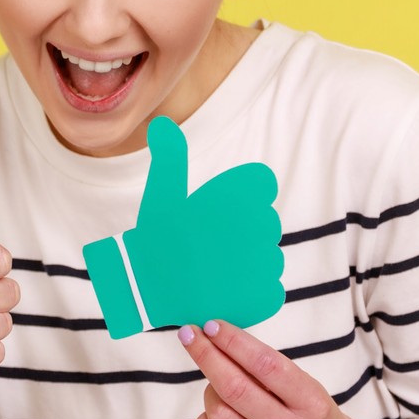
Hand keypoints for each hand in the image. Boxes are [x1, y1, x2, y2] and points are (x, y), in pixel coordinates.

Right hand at [81, 116, 283, 338]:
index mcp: (238, 197)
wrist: (148, 291)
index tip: (219, 217)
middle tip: (211, 248)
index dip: (242, 201)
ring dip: (249, 265)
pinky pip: (270, 288)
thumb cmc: (156, 239)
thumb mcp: (162, 195)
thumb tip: (162, 124)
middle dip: (243, 235)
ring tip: (217, 271)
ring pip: (269, 257)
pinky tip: (226, 290)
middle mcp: (255, 226)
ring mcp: (261, 263)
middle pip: (266, 224)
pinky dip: (252, 292)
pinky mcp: (263, 294)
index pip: (261, 186)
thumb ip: (170, 158)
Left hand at [181, 318, 363, 418]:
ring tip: (218, 385)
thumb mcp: (305, 387)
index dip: (233, 342)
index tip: (211, 325)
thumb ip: (266, 368)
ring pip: (218, 414)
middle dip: (206, 355)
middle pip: (234, 388)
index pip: (266, 365)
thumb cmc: (309, 414)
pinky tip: (214, 414)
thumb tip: (216, 336)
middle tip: (189, 334)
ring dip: (209, 391)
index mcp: (312, 404)